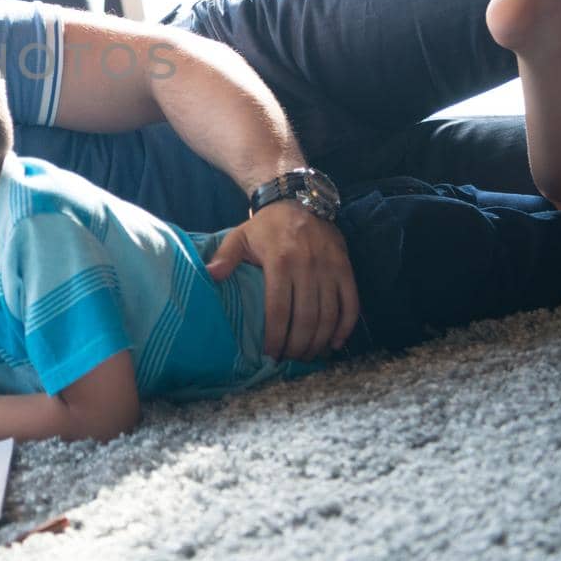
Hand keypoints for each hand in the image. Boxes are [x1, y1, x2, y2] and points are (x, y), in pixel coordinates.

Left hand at [206, 200, 358, 359]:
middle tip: (290, 361)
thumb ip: (225, 256)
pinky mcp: (346, 268)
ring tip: (308, 356)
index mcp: (280, 261)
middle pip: (305, 318)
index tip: (270, 355)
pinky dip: (345, 326)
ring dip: (319, 341)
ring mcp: (329, 268)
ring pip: (328, 315)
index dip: (275, 336)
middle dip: (298, 345)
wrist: (300, 200)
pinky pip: (351, 303)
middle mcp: (307, 266)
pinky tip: (334, 343)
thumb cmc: (266, 225)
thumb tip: (209, 276)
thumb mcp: (240, 235)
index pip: (278, 309)